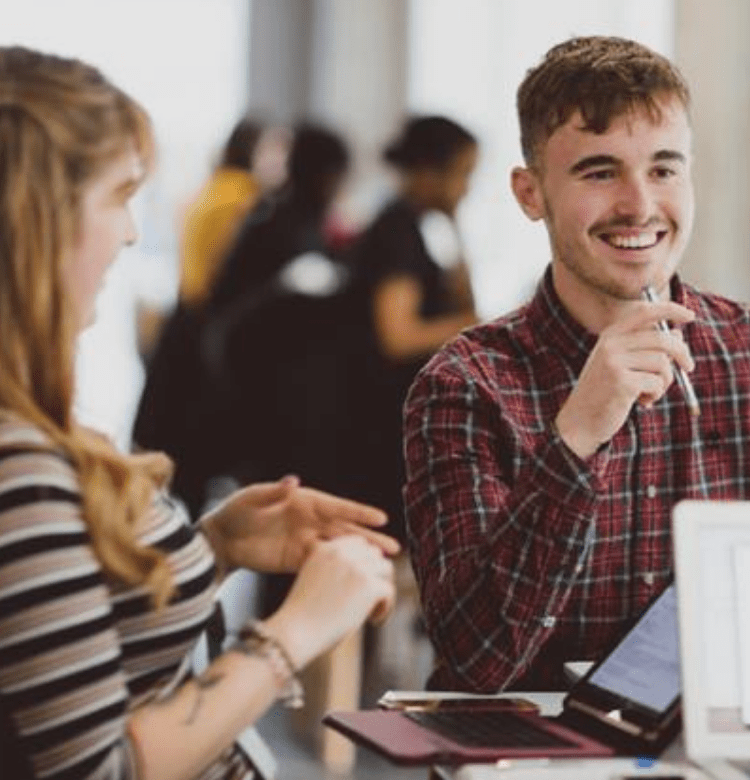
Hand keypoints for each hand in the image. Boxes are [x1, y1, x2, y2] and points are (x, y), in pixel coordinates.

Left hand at [199, 475, 399, 575]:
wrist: (220, 539)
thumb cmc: (235, 512)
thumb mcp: (252, 499)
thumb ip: (274, 492)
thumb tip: (294, 480)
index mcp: (304, 501)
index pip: (336, 507)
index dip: (358, 512)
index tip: (381, 518)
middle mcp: (310, 520)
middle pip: (345, 529)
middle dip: (369, 538)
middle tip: (393, 547)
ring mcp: (305, 541)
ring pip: (339, 548)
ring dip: (360, 555)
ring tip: (383, 563)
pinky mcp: (297, 560)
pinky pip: (323, 563)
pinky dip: (339, 568)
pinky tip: (356, 576)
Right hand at [262, 535, 396, 668]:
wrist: (296, 632)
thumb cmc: (302, 614)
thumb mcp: (314, 579)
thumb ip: (336, 569)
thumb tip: (367, 571)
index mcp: (326, 548)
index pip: (358, 543)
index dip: (363, 562)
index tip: (360, 583)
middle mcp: (342, 553)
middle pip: (374, 554)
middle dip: (375, 574)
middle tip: (368, 598)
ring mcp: (357, 568)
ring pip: (386, 569)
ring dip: (382, 588)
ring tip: (372, 610)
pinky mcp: (368, 586)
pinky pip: (389, 591)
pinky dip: (386, 608)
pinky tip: (374, 620)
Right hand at [555, 300, 694, 458]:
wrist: (580, 420)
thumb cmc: (604, 392)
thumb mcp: (624, 364)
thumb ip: (647, 348)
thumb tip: (678, 334)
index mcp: (610, 335)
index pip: (645, 312)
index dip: (670, 309)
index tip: (690, 315)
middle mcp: (611, 344)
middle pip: (662, 339)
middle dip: (682, 353)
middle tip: (689, 367)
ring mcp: (614, 362)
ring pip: (662, 363)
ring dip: (665, 381)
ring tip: (651, 392)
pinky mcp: (622, 382)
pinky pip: (657, 383)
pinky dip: (656, 394)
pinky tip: (642, 401)